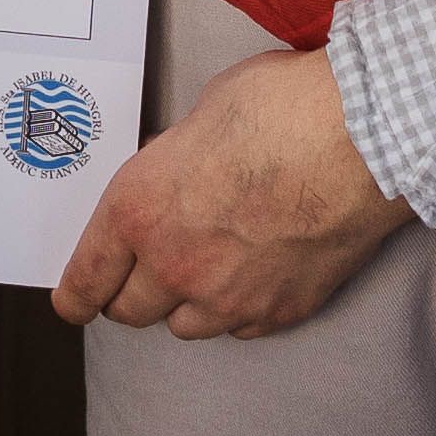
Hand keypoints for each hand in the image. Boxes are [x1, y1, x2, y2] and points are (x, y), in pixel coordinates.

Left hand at [47, 45, 406, 338]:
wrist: (361, 140)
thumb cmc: (280, 108)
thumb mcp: (200, 117)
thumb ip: (174, 162)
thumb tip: (177, 174)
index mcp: (138, 210)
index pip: (86, 278)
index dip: (76, 294)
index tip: (74, 301)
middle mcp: (174, 264)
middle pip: (130, 311)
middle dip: (133, 293)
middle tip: (148, 271)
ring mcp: (228, 297)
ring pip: (186, 326)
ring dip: (187, 304)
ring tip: (210, 268)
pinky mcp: (280, 311)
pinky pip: (243, 327)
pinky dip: (242, 308)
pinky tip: (259, 272)